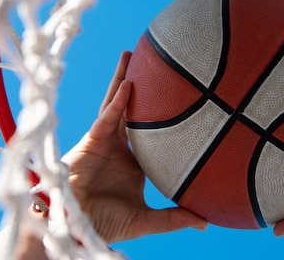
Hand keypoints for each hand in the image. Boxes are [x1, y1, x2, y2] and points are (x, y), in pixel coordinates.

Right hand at [62, 51, 206, 242]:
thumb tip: (206, 222)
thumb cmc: (106, 223)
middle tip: (151, 59)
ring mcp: (104, 139)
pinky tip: (128, 86)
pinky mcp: (90, 140)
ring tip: (130, 55)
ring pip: (115, 104)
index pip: (150, 127)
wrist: (77, 228)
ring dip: (123, 80)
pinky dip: (117, 104)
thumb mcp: (146, 219)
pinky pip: (106, 118)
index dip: (159, 108)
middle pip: (131, 107)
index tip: (176, 91)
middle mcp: (119, 145)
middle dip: (138, 83)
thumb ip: (174, 217)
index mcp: (134, 158)